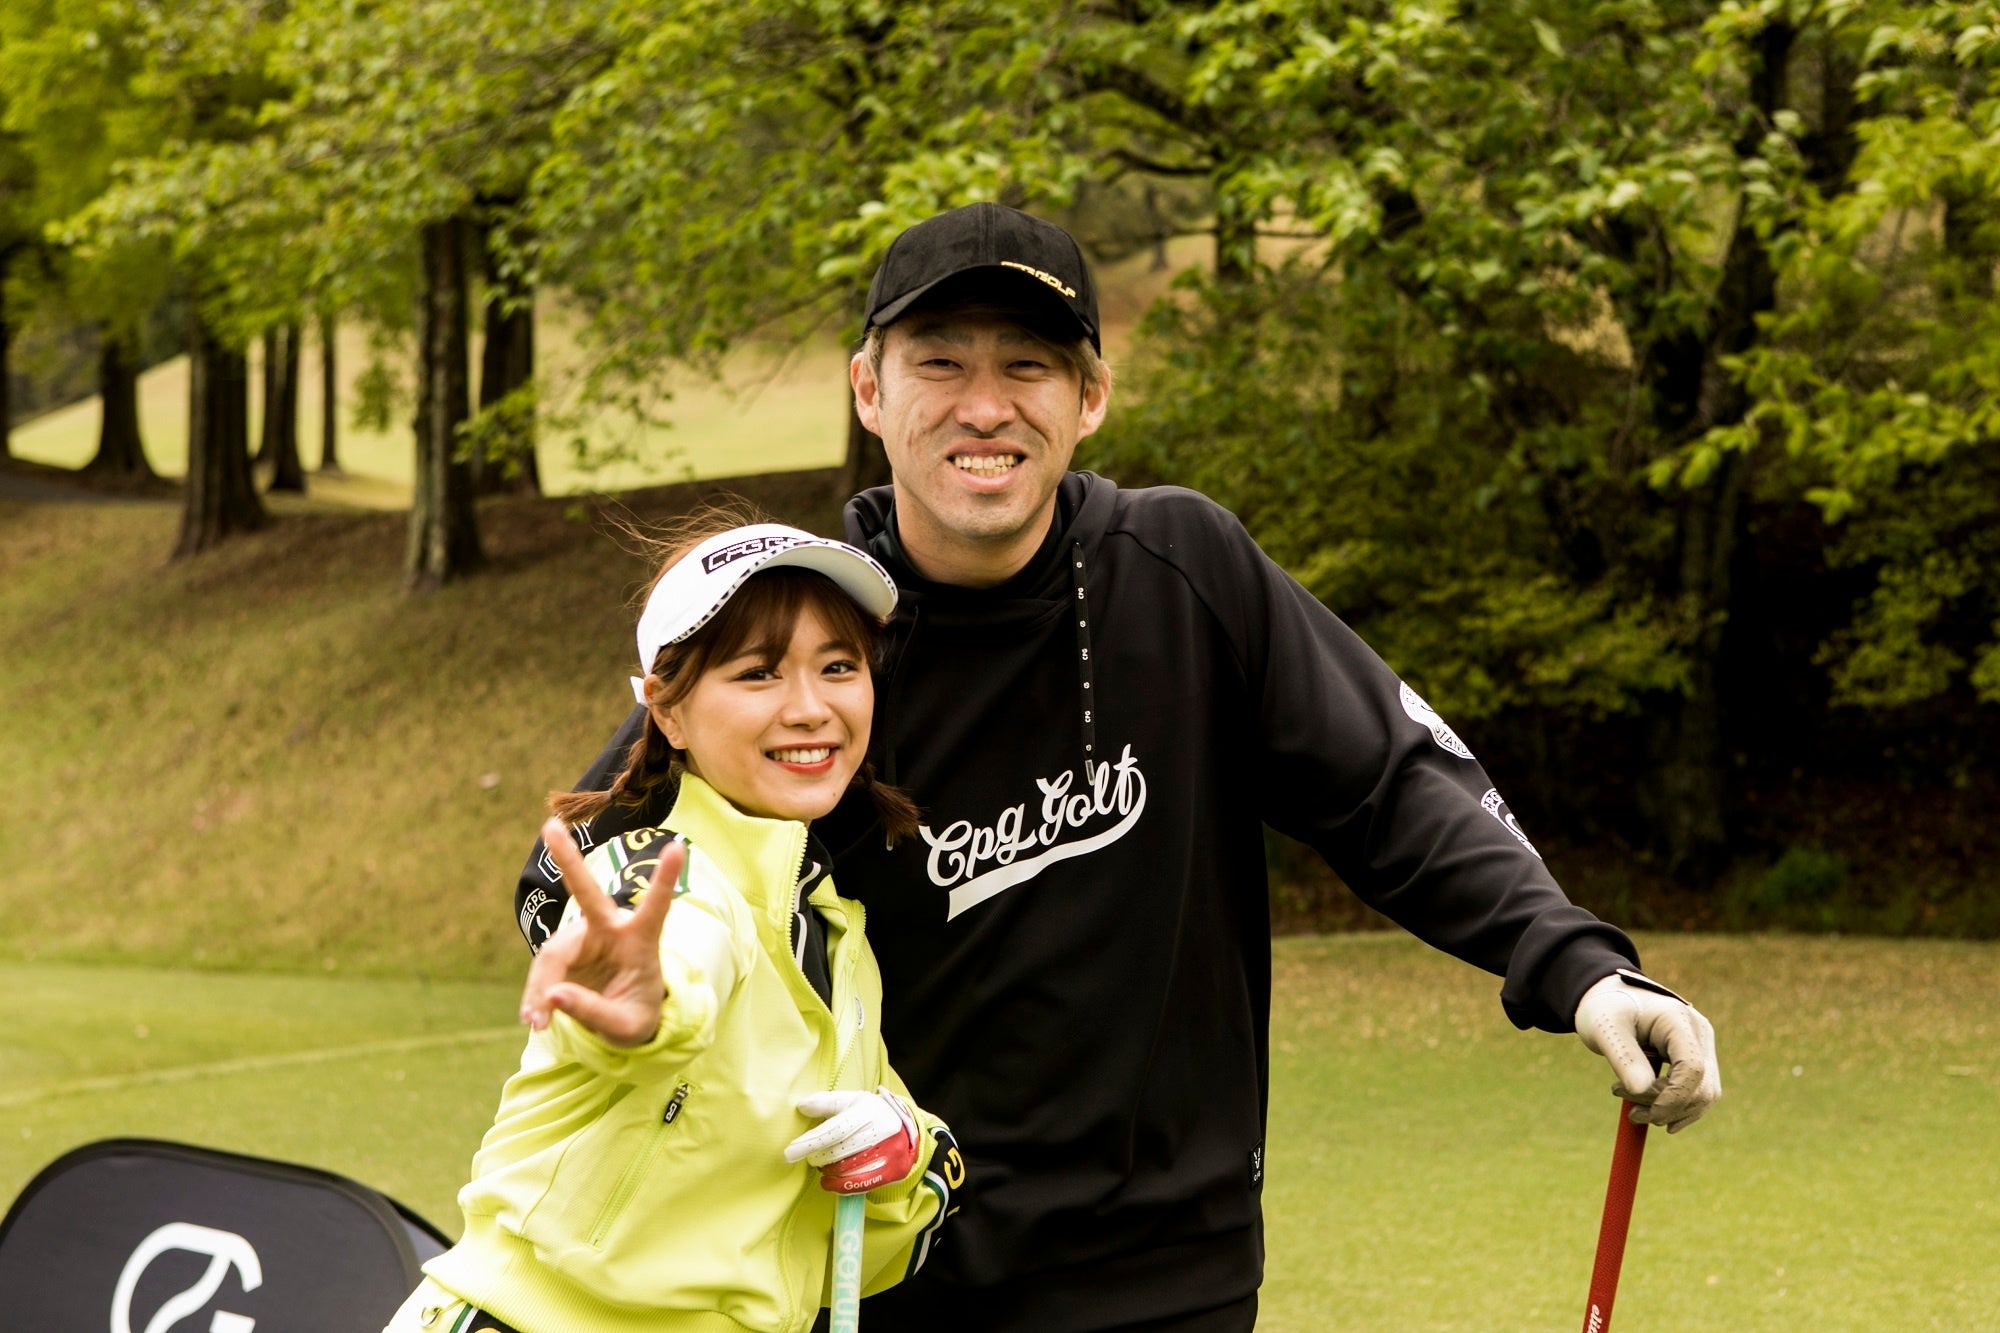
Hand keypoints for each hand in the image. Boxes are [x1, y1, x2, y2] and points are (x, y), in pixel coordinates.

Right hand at [518, 819, 682, 1046]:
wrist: (622, 1020)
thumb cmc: (636, 1016)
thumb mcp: (626, 1026)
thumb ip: (593, 1012)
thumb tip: (551, 997)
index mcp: (641, 940)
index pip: (656, 907)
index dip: (664, 879)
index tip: (678, 847)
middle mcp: (610, 929)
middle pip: (586, 893)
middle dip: (568, 859)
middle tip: (550, 825)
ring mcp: (582, 938)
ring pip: (552, 955)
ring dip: (540, 989)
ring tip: (538, 1024)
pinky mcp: (562, 952)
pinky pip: (542, 972)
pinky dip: (535, 996)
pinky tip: (533, 1017)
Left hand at [783, 1089, 918, 1193]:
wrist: (909, 1128)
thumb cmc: (872, 1113)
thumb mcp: (852, 1100)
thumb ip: (826, 1102)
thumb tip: (802, 1106)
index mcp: (868, 1111)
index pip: (835, 1130)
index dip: (811, 1142)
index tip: (790, 1152)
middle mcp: (880, 1132)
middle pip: (838, 1153)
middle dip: (819, 1157)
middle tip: (814, 1157)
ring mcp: (889, 1153)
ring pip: (847, 1170)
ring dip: (828, 1171)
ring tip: (825, 1165)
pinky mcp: (893, 1170)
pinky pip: (860, 1184)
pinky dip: (840, 1185)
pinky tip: (830, 1182)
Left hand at [1574, 968, 1721, 1132]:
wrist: (1611, 999)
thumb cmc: (1605, 1009)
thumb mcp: (1605, 1030)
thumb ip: (1623, 1057)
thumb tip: (1641, 1090)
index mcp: (1678, 1020)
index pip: (1692, 1068)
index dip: (1672, 1098)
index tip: (1640, 1113)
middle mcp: (1699, 1033)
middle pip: (1701, 1086)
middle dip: (1667, 1107)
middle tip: (1631, 1111)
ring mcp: (1702, 1046)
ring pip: (1704, 1095)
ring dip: (1672, 1112)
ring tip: (1635, 1111)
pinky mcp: (1698, 1059)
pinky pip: (1698, 1094)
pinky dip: (1677, 1109)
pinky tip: (1652, 1114)